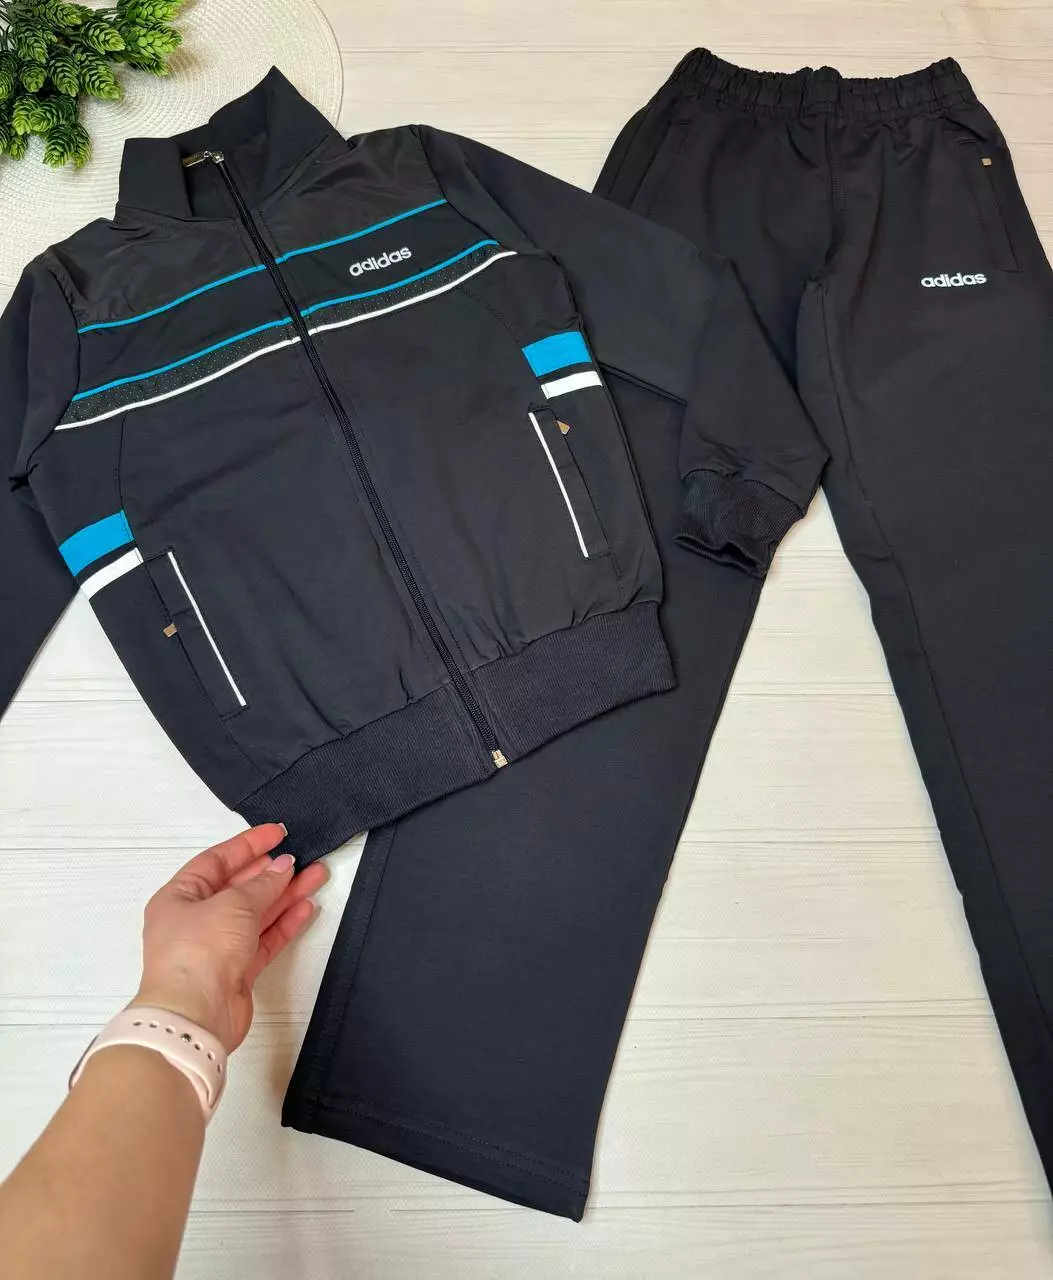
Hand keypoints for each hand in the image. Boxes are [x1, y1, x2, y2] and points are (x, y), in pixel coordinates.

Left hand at [131, 824, 327, 1051]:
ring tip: (316, 876)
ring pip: (256, 913)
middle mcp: (195, 920)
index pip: (217, 861)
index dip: (248, 845)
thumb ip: (263, 884)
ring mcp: (217, 947)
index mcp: (179, 897)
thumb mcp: (233, 904)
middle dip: (271, 872)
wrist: (194, 1016)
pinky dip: (284, 924)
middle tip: (301, 856)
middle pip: (239, 887)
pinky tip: (306, 908)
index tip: (278, 834)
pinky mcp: (237, 971)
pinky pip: (264, 940)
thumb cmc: (199, 951)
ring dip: (285, 895)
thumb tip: (283, 867)